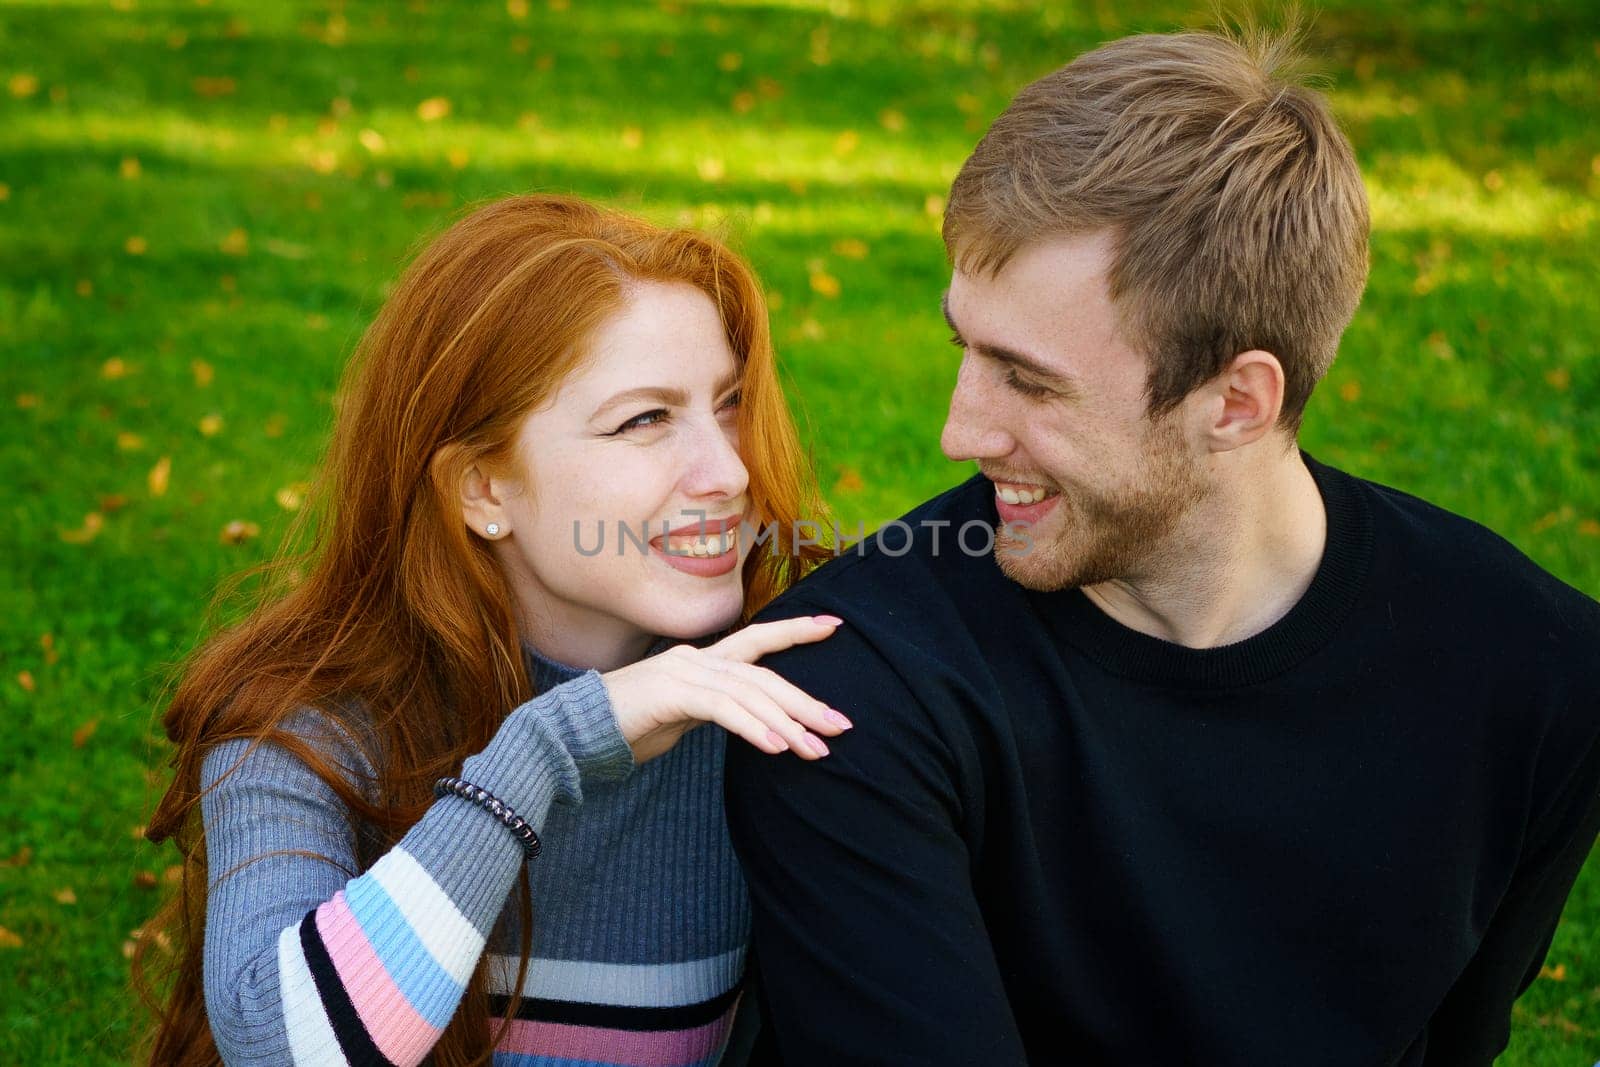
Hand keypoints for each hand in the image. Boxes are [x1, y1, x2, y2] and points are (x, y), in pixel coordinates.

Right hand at [600, 616, 852, 764]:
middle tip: (840, 726)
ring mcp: (682, 672)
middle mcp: (696, 659)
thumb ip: (714, 710)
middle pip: (763, 675)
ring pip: (749, 693)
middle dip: (805, 701)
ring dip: (786, 724)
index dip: (795, 631)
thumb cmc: (627, 729)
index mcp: (701, 661)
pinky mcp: (671, 693)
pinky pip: (723, 709)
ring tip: (814, 750)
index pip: (756, 640)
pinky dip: (753, 727)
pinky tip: (775, 746)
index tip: (833, 626)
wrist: (575, 733)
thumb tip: (750, 721)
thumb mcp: (681, 718)